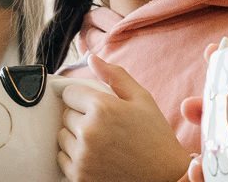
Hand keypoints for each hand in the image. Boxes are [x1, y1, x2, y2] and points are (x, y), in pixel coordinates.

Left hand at [59, 55, 192, 181]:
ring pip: (62, 136)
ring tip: (101, 142)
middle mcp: (89, 132)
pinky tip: (96, 156)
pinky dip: (74, 156)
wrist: (165, 177)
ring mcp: (82, 156)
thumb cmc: (155, 137)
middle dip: (80, 116)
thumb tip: (92, 58)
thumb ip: (115, 76)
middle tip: (104, 126)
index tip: (97, 106)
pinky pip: (62, 158)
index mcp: (103, 108)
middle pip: (65, 114)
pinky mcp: (78, 175)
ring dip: (75, 136)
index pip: (69, 92)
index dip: (83, 97)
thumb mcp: (142, 99)